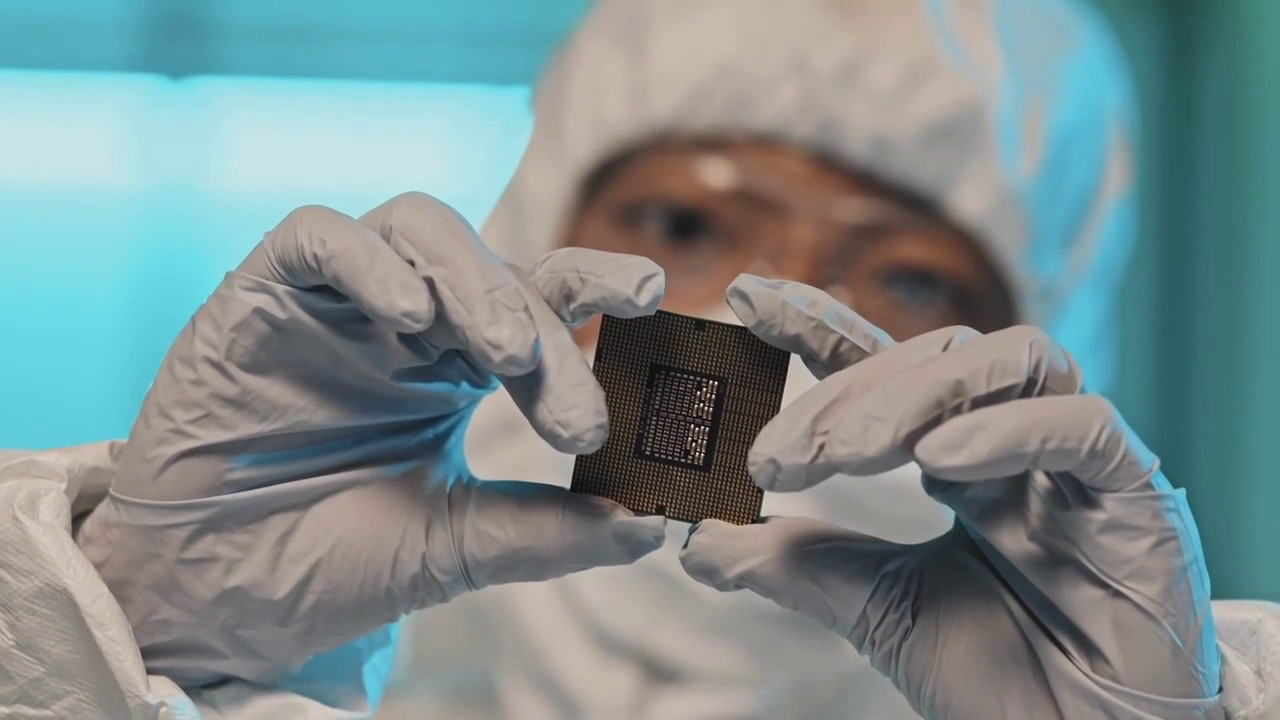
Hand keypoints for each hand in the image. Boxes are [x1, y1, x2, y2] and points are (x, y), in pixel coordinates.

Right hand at [75, 192, 667, 687]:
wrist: (213, 602)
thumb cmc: (331, 564)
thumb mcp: (454, 548)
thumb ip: (546, 531)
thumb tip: (652, 523)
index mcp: (457, 366)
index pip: (541, 298)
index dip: (597, 286)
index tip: (655, 304)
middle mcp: (405, 321)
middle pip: (493, 268)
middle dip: (545, 324)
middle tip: (575, 412)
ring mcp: (335, 304)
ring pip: (418, 228)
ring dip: (473, 281)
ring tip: (505, 353)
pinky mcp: (260, 297)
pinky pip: (316, 238)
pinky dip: (367, 261)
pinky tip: (409, 314)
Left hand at [680, 275, 1222, 719]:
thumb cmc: (999, 674)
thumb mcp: (872, 607)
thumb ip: (792, 565)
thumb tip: (694, 542)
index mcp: (956, 455)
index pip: (889, 364)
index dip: (819, 324)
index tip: (744, 298)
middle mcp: (1016, 440)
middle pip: (937, 357)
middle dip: (849, 394)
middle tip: (779, 455)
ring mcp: (1077, 460)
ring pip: (1011, 361)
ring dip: (918, 395)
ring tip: (850, 453)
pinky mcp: (1137, 495)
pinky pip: (1082, 424)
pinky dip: (1009, 428)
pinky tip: (943, 459)